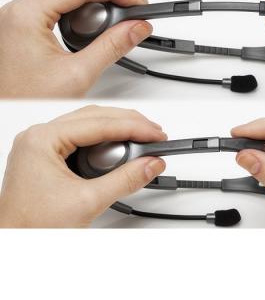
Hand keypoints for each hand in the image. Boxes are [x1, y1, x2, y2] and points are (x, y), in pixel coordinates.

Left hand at [0, 0, 151, 97]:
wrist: (4, 112)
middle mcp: (19, 10)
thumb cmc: (25, 99)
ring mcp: (20, 16)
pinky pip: (56, 0)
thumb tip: (136, 28)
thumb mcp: (78, 75)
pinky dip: (81, 0)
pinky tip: (98, 10)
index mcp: (27, 15)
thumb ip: (112, 47)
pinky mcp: (25, 25)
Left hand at [0, 106, 166, 227]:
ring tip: (143, 136)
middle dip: (129, 123)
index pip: (99, 124)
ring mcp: (43, 144)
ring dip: (119, 127)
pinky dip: (106, 138)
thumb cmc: (33, 226)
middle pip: (95, 116)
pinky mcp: (49, 154)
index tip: (156, 134)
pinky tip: (121, 143)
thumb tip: (151, 164)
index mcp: (43, 140)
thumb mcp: (88, 202)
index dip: (134, 127)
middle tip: (154, 133)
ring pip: (90, 123)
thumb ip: (125, 180)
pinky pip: (83, 135)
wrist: (15, 242)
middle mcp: (40, 136)